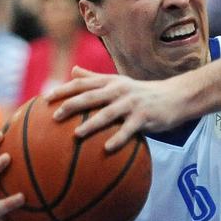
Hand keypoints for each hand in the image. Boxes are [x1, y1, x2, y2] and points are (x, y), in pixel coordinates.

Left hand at [47, 67, 186, 150]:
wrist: (175, 97)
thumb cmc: (142, 92)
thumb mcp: (119, 82)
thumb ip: (95, 77)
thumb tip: (72, 71)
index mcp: (110, 82)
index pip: (82, 83)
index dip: (63, 89)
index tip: (44, 99)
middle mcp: (119, 90)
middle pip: (91, 96)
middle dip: (71, 105)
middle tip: (54, 116)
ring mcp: (132, 103)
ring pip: (108, 114)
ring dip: (91, 124)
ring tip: (76, 134)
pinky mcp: (144, 117)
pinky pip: (129, 130)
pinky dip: (118, 139)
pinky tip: (107, 149)